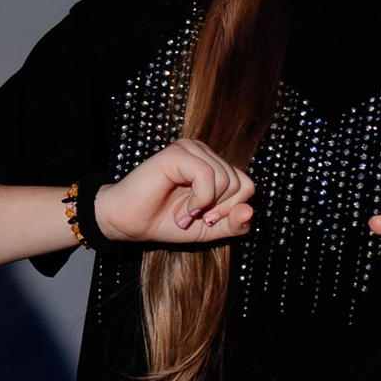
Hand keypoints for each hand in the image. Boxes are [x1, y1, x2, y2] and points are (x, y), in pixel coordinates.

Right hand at [94, 136, 253, 245]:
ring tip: (183, 212)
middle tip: (191, 216)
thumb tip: (251, 211)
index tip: (206, 219)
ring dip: (204, 206)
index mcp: (213, 165)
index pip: (247, 185)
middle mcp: (203, 152)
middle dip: (218, 209)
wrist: (129, 224)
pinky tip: (181, 209)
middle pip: (239, 183)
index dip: (231, 209)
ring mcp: (190, 149)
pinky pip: (208, 177)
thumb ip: (234, 224)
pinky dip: (199, 201)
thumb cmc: (164, 222)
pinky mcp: (177, 153)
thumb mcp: (209, 230)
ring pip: (225, 180)